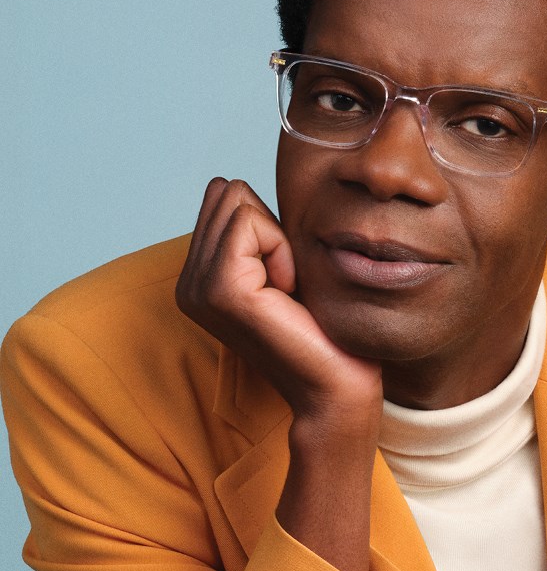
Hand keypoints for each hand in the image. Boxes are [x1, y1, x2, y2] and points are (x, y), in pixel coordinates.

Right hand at [176, 178, 381, 570]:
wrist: (336, 386)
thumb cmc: (322, 329)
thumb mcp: (282, 265)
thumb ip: (253, 230)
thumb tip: (230, 184)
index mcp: (197, 277)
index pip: (223, 196)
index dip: (269, 226)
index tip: (285, 278)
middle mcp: (187, 283)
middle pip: (227, 193)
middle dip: (270, 227)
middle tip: (287, 284)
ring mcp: (197, 288)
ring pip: (237, 202)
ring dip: (277, 240)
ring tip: (287, 290)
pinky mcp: (220, 289)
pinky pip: (250, 225)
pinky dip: (281, 249)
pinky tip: (288, 292)